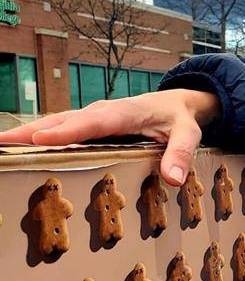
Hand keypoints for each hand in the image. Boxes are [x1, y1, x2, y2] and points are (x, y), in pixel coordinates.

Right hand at [0, 90, 220, 186]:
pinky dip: (36, 137)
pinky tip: (18, 151)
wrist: (178, 102)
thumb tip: (173, 178)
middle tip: (2, 144)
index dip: (68, 131)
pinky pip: (59, 129)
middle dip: (30, 132)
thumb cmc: (181, 118)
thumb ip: (181, 153)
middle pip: (63, 121)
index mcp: (126, 112)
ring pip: (55, 123)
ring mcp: (92, 117)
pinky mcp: (87, 124)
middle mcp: (103, 112)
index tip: (41, 138)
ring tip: (1, 147)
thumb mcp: (190, 134)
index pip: (94, 123)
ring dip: (26, 134)